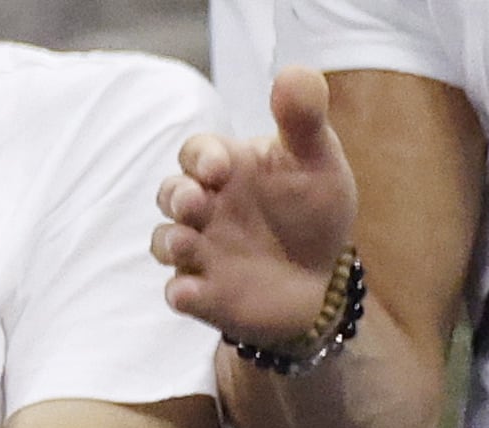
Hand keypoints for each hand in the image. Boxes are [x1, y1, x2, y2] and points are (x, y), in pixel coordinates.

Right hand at [156, 70, 360, 356]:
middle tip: (195, 203)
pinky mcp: (204, 294)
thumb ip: (303, 117)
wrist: (323, 278)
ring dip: (169, 243)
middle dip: (175, 197)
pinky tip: (190, 293)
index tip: (219, 168)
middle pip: (170, 194)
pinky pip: (179, 293)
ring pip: (165, 242)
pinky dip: (181, 293)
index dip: (200, 158)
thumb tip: (291, 72)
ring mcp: (201, 251)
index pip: (196, 152)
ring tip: (187, 245)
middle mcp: (205, 208)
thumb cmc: (314, 210)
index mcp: (227, 169)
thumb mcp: (318, 159)